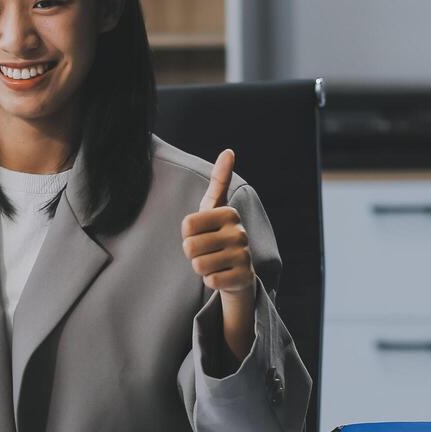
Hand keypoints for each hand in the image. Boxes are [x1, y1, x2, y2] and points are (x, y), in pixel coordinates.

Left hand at [181, 148, 256, 358]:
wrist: (237, 270)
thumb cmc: (218, 234)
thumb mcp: (214, 207)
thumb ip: (219, 180)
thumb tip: (229, 150)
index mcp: (229, 213)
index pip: (186, 224)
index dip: (187, 233)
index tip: (201, 232)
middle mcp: (239, 233)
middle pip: (189, 246)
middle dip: (192, 252)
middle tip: (207, 250)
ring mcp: (243, 256)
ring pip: (198, 265)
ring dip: (201, 267)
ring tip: (214, 262)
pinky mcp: (243, 278)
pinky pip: (210, 281)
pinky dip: (210, 280)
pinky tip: (222, 274)